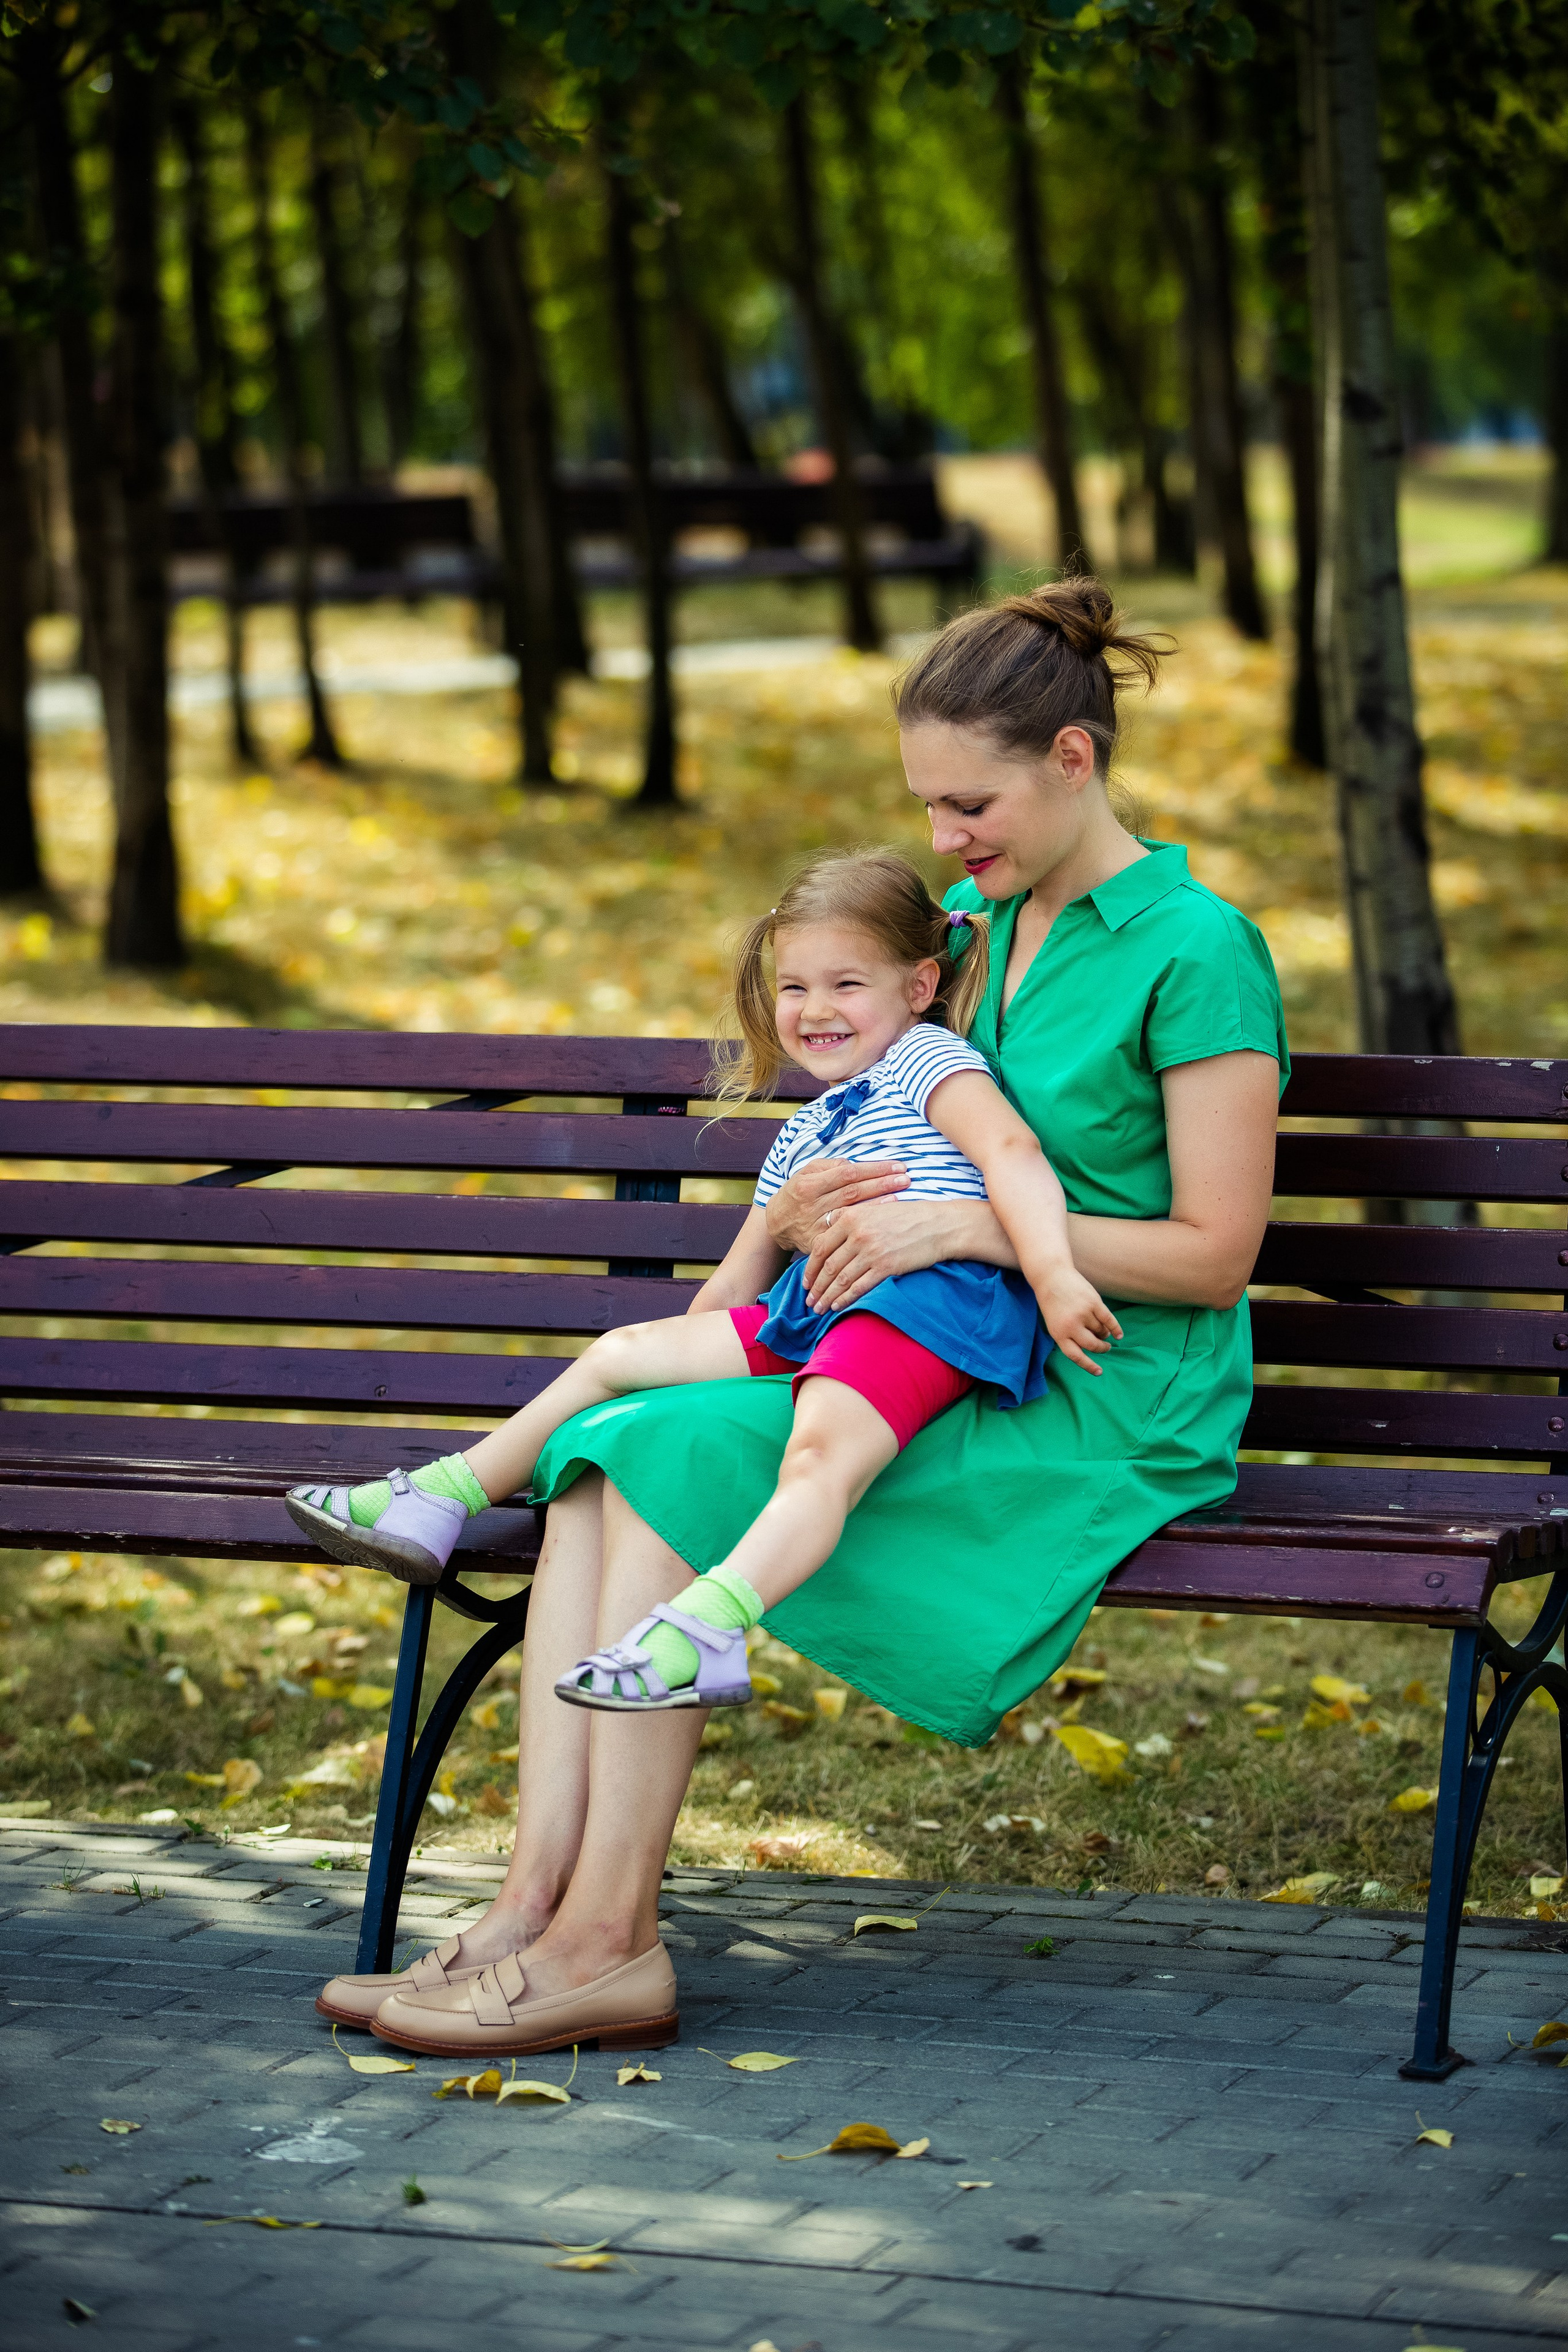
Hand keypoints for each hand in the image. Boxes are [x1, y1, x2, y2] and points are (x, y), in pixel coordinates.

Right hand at [764, 1156, 907, 1256]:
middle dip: (882, 1184)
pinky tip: (881, 1222)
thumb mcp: (806, 1173)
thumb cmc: (798, 1193)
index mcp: (809, 1184)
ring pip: (851, 1213)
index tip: (896, 1166)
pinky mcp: (819, 1244)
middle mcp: (812, 1205)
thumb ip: (830, 1166)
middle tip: (906, 1179)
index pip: (847, 1173)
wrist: (776, 1224)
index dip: (873, 1169)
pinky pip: (845, 1235)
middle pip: (853, 1192)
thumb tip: (855, 1164)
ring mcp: (816, 1226)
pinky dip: (864, 1227)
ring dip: (878, 1205)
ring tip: (901, 1196)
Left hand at [803, 1192, 970, 1311]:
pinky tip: (838, 1307)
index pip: (820, 1246)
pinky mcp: (886, 1266)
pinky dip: (845, 1299)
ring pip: (840, 1279)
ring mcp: (871, 1251)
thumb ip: (851, 1217)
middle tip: (809, 1301)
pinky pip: (858, 1287)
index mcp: (851, 1217)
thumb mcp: (875, 1208)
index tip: (806, 1282)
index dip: (810, 1268)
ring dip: (827, 1297)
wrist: (940, 1225)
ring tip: (819, 1308)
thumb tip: (828, 1226)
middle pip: (827, 1266)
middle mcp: (857, 1234)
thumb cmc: (909, 1216)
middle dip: (816, 1287)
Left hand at [1035, 1266, 1122, 1374]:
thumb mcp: (1053, 1323)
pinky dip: (1115, 1328)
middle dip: (1101, 1348)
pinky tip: (1118, 1334)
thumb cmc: (1052, 1302)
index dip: (1088, 1365)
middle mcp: (1072, 1326)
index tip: (1099, 1371)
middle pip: (1092, 1345)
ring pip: (1101, 1331)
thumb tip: (1090, 1348)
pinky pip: (1109, 1320)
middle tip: (1105, 1347)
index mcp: (1059, 1334)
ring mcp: (1084, 1314)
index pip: (1076, 1356)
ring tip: (1101, 1330)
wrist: (1051, 1276)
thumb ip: (1068, 1336)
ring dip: (1103, 1333)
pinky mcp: (1094, 1303)